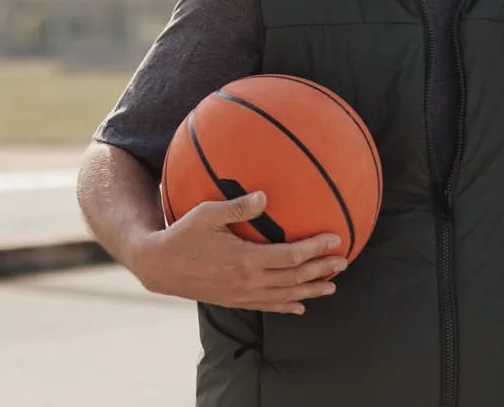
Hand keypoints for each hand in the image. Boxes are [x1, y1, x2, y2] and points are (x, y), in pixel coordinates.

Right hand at [129, 190, 348, 313]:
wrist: (159, 266)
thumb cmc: (182, 234)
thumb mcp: (206, 213)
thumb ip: (238, 206)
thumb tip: (265, 196)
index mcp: (245, 259)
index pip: (290, 256)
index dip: (315, 249)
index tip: (335, 240)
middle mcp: (247, 281)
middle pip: (294, 279)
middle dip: (321, 271)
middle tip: (343, 263)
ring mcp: (241, 294)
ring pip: (284, 296)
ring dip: (310, 290)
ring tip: (332, 287)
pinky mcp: (234, 300)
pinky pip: (267, 306)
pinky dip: (286, 306)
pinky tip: (300, 307)